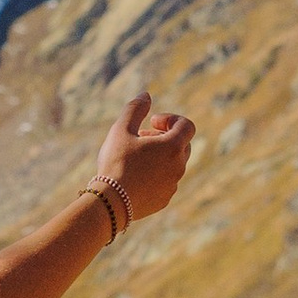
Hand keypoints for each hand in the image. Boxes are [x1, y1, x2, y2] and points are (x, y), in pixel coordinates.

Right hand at [95, 84, 195, 223]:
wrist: (110, 202)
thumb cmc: (116, 162)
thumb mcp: (121, 129)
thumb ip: (135, 109)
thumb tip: (146, 95)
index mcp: (173, 146)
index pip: (187, 125)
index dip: (170, 119)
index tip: (151, 123)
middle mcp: (179, 166)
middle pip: (182, 144)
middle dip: (164, 137)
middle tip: (141, 138)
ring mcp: (173, 185)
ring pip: (173, 164)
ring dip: (159, 156)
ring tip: (135, 157)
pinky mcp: (165, 199)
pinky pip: (166, 182)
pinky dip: (155, 175)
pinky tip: (134, 177)